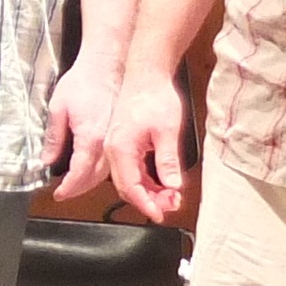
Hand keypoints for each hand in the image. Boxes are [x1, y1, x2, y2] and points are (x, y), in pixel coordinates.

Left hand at [41, 52, 117, 202]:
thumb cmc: (83, 81)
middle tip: (64, 193)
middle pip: (93, 178)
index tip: (58, 194)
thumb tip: (47, 159)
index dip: (68, 188)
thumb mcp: (58, 108)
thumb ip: (53, 137)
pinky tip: (93, 170)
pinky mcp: (119, 132)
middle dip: (78, 189)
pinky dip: (101, 170)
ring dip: (90, 183)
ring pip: (106, 172)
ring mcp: (115, 138)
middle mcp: (106, 143)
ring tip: (76, 186)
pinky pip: (112, 160)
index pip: (79, 174)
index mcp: (90, 138)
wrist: (108, 63)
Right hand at [103, 68, 188, 221]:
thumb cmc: (154, 95)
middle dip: (149, 200)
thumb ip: (168, 160)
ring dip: (149, 191)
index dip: (146, 204)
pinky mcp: (123, 142)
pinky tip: (162, 182)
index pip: (130, 187)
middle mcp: (113, 150)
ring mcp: (116, 146)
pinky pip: (131, 168)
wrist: (146, 72)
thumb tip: (172, 185)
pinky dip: (146, 179)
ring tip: (171, 195)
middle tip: (172, 204)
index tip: (161, 214)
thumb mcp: (167, 130)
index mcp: (120, 149)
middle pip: (127, 186)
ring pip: (129, 179)